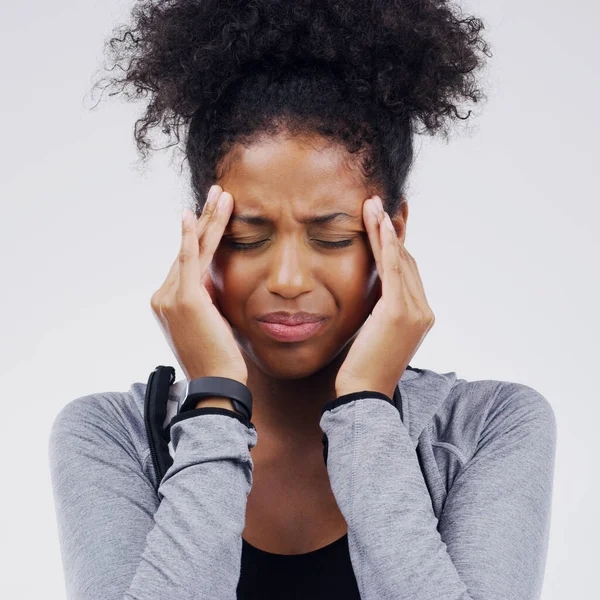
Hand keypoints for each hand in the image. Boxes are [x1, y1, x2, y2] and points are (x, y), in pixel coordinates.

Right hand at [150, 185, 246, 385]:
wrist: (218, 382)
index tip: (212, 214)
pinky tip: (192, 214)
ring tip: (222, 195)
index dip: (200, 236)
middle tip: (217, 193)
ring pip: (192, 250)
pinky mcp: (184, 299)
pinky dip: (191, 235)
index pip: (186, 262)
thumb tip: (211, 277)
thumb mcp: (209, 319)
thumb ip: (205, 295)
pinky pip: (188, 260)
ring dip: (208, 220)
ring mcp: (169, 297)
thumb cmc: (218, 354)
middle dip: (204, 220)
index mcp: (167, 302)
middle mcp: (163, 296)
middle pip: (186, 250)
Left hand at [334, 196, 434, 399]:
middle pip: (408, 261)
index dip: (396, 244)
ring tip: (372, 205)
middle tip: (376, 204)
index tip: (385, 220)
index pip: (409, 271)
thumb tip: (373, 290)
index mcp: (420, 315)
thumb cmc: (364, 364)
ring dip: (386, 230)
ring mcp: (415, 311)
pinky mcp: (398, 312)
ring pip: (401, 260)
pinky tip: (378, 223)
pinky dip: (386, 244)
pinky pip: (394, 270)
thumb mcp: (377, 330)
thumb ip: (381, 308)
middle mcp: (424, 310)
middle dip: (392, 231)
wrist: (363, 392)